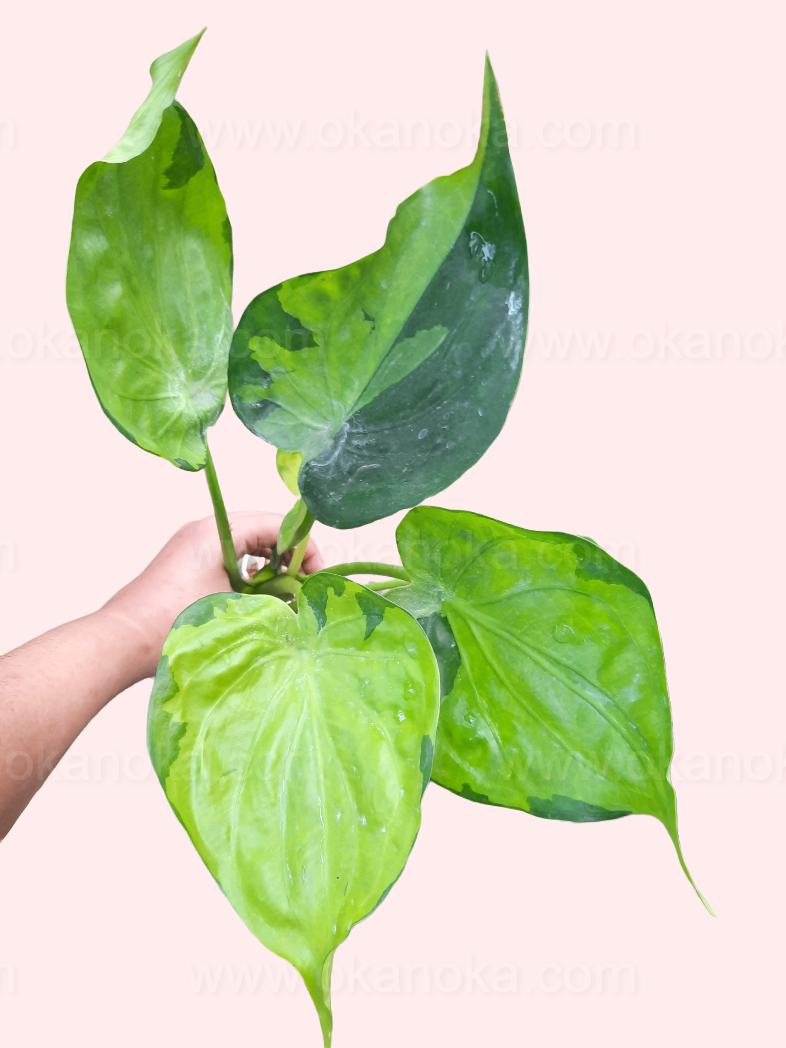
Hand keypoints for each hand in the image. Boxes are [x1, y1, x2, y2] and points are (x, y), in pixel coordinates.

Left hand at [101, 512, 324, 680]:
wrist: (119, 643)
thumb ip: (275, 602)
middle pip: (264, 530)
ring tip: (285, 598)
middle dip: (290, 558)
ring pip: (247, 546)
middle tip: (305, 589)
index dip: (305, 548)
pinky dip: (250, 575)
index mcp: (217, 531)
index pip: (277, 523)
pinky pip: (230, 559)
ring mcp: (193, 546)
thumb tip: (303, 606)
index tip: (316, 579)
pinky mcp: (187, 564)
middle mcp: (205, 530)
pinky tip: (257, 601)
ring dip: (271, 568)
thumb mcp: (234, 611)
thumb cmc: (171, 624)